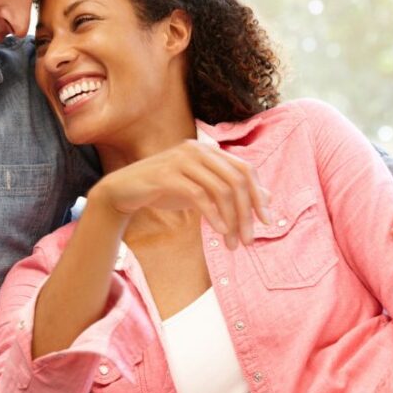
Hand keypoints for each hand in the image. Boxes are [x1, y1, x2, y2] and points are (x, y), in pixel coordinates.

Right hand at [90, 140, 270, 248]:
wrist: (124, 190)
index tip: (266, 222)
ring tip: (233, 243)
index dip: (259, 195)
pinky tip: (219, 231)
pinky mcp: (167, 175)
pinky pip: (199, 195)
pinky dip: (213, 215)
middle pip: (237, 180)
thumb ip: (229, 190)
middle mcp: (198, 150)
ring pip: (221, 189)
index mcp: (208, 150)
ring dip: (231, 219)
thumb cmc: (165, 189)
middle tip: (250, 240)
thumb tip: (268, 197)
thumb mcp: (202, 189)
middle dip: (247, 212)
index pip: (245, 169)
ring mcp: (182, 160)